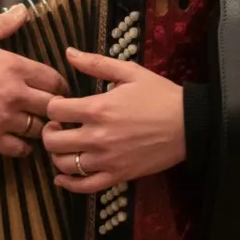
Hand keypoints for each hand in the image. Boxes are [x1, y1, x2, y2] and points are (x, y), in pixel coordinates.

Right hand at [0, 5, 68, 157]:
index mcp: (14, 67)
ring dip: (40, 128)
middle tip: (51, 110)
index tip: (58, 90)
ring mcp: (2, 118)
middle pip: (52, 106)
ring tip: (37, 126)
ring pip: (39, 129)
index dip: (60, 86)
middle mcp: (14, 94)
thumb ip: (2, 24)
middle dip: (54, 108)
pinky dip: (23, 147)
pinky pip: (20, 149)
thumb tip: (24, 10)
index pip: (55, 80)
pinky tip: (18, 141)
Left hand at [42, 48, 184, 192]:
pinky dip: (68, 184)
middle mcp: (97, 137)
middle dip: (50, 131)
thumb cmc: (160, 95)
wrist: (190, 124)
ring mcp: (107, 160)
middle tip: (59, 126)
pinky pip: (84, 186)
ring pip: (64, 165)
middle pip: (53, 141)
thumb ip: (96, 63)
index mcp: (97, 108)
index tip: (61, 105)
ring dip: (57, 155)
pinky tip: (62, 177)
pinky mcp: (118, 176)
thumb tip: (69, 52)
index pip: (54, 110)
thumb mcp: (129, 72)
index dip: (52, 106)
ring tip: (65, 146)